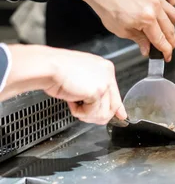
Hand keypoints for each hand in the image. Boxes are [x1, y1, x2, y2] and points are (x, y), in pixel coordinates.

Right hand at [3, 45, 126, 124]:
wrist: (45, 67)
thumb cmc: (57, 72)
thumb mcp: (82, 81)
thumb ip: (97, 93)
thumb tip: (114, 111)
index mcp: (105, 68)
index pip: (117, 94)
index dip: (117, 109)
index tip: (120, 117)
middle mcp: (107, 74)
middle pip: (113, 107)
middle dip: (97, 115)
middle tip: (83, 114)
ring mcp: (104, 82)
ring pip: (103, 113)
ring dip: (86, 114)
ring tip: (75, 106)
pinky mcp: (97, 91)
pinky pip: (92, 112)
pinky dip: (79, 112)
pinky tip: (71, 102)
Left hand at [52, 0, 174, 60]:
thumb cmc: (108, 7)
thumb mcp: (122, 31)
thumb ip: (139, 41)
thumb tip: (147, 49)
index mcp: (147, 19)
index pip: (161, 40)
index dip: (165, 51)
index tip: (166, 56)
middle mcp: (154, 7)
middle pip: (170, 30)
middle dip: (169, 42)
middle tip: (165, 48)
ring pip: (174, 15)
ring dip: (171, 25)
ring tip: (163, 31)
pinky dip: (172, 3)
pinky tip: (166, 10)